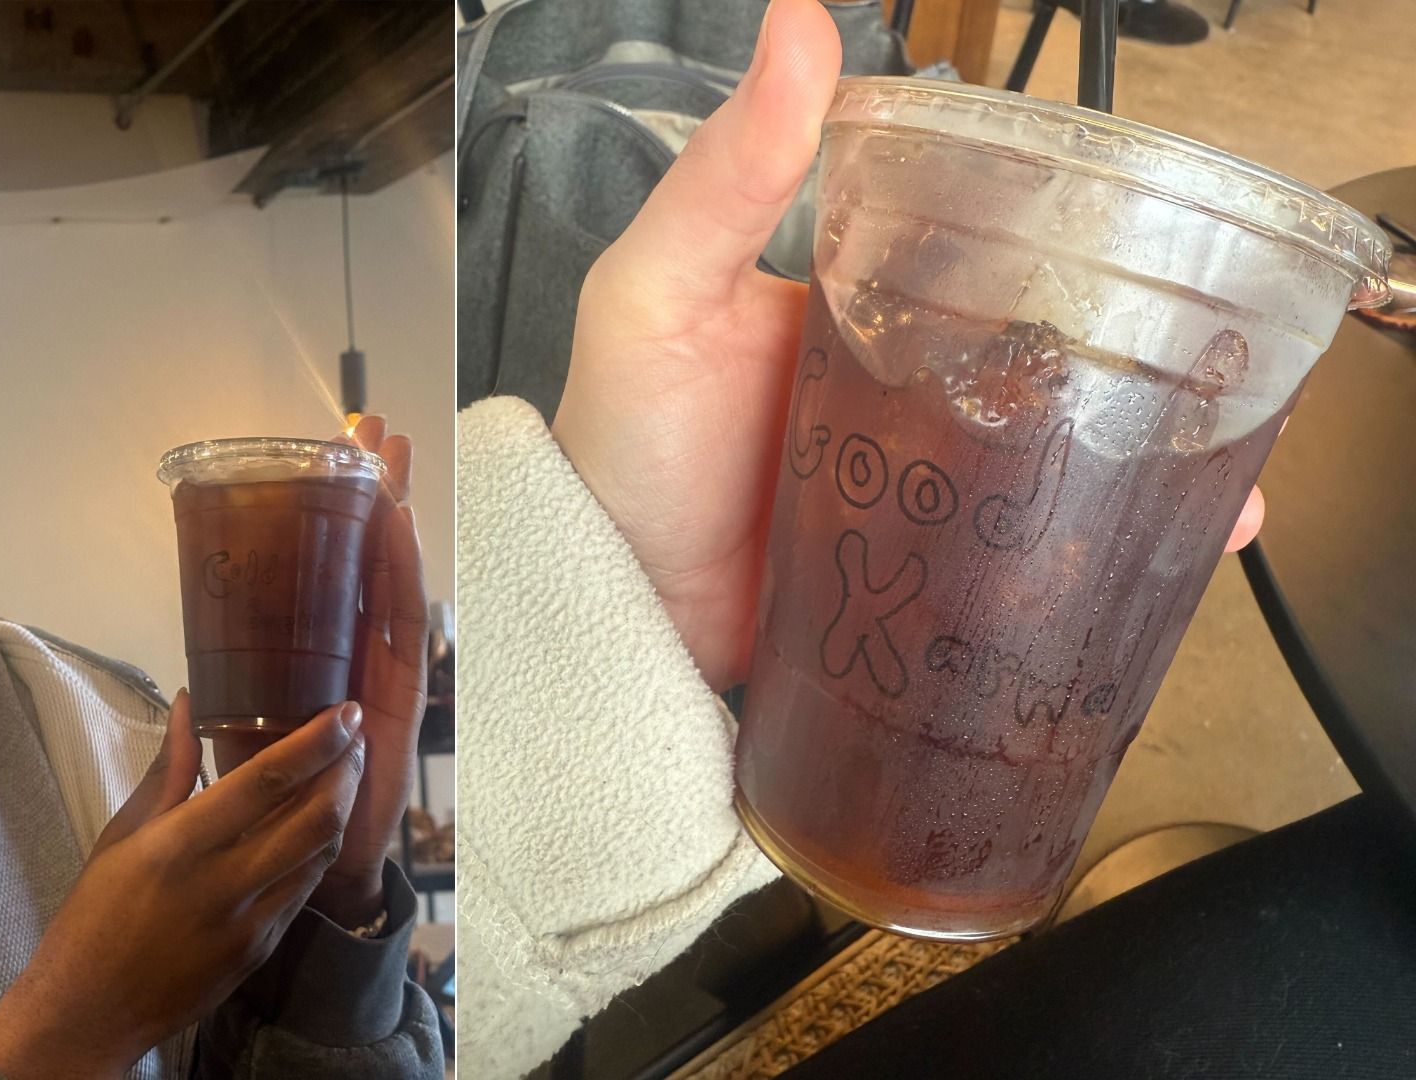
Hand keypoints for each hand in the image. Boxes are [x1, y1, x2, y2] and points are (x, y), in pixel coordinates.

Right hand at [0, 692, 366, 1078]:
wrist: (91, 1012)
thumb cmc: (94, 916)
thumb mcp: (121, 836)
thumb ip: (168, 771)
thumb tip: (191, 704)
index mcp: (179, 846)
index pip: (268, 781)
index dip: (318, 742)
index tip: (346, 712)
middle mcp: (223, 884)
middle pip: (314, 818)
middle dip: (348, 770)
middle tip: (356, 736)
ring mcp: (250, 923)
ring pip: (320, 855)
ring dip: (342, 808)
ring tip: (346, 771)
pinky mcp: (262, 950)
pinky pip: (305, 890)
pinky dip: (318, 850)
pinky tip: (318, 825)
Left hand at [210, 414, 427, 929]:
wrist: (313, 871)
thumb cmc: (275, 807)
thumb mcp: (236, 746)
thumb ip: (226, 710)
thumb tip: (196, 684)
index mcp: (316, 658)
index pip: (326, 572)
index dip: (331, 515)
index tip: (328, 455)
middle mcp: (355, 655)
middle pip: (368, 559)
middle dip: (372, 493)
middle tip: (372, 428)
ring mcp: (382, 670)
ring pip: (390, 578)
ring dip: (392, 513)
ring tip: (391, 455)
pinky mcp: (400, 694)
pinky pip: (400, 626)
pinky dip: (400, 573)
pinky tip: (397, 524)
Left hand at [550, 0, 1265, 690]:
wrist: (615, 605)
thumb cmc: (620, 442)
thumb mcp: (657, 293)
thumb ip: (727, 177)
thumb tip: (796, 30)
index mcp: (859, 302)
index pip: (984, 244)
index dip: (1067, 233)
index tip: (1149, 226)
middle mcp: (904, 384)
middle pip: (1044, 352)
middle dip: (1138, 353)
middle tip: (1214, 354)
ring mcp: (925, 478)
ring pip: (1062, 450)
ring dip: (1150, 451)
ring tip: (1228, 452)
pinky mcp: (934, 565)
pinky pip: (1036, 551)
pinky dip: (1112, 550)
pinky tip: (1182, 541)